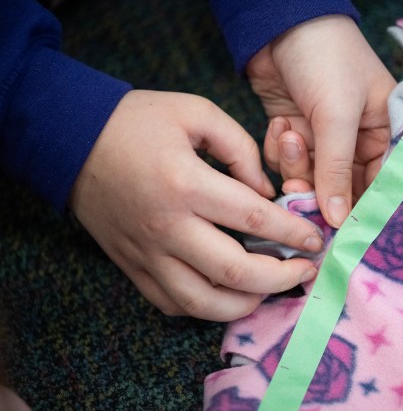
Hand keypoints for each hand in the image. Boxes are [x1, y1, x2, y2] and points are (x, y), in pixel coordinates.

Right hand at [69, 90, 321, 320]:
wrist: (69, 140)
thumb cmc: (137, 121)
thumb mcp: (197, 113)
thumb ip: (240, 149)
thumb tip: (266, 192)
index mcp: (186, 184)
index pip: (254, 221)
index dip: (293, 234)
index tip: (315, 240)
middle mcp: (167, 227)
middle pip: (235, 272)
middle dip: (281, 279)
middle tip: (305, 272)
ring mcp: (146, 253)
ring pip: (203, 301)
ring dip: (246, 304)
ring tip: (270, 291)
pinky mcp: (131, 266)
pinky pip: (172, 303)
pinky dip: (205, 307)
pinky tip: (226, 294)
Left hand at [247, 15, 395, 226]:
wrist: (280, 24)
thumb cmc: (326, 58)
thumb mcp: (338, 114)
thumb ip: (337, 169)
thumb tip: (340, 221)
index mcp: (386, 134)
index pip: (379, 186)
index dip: (360, 211)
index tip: (341, 234)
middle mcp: (356, 143)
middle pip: (339, 190)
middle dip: (317, 190)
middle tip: (299, 190)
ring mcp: (322, 141)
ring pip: (308, 180)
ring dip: (294, 165)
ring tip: (289, 134)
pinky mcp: (294, 135)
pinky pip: (285, 165)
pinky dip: (277, 151)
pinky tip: (279, 123)